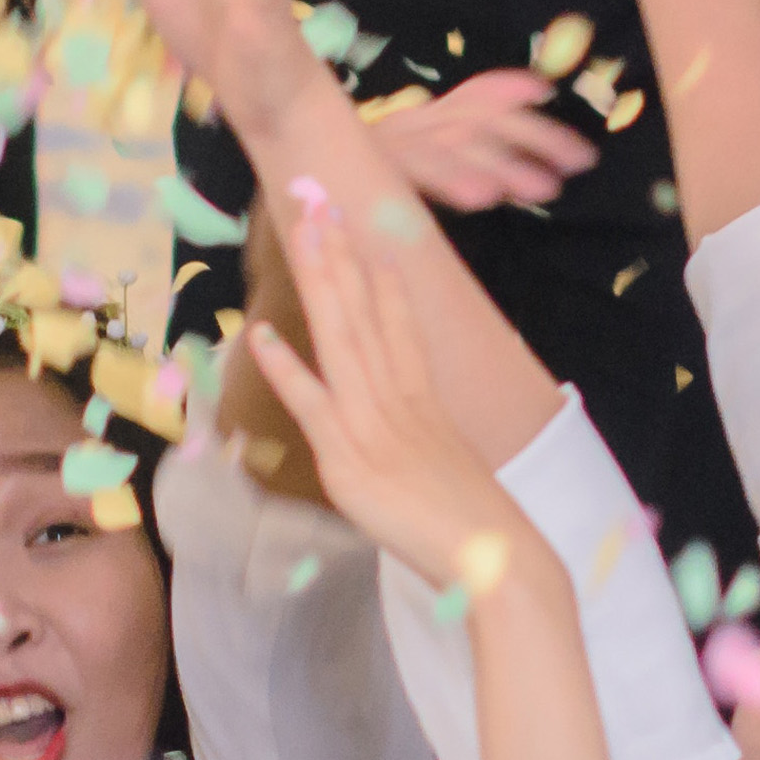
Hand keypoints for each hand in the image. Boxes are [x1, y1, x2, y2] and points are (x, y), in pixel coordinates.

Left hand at [240, 195, 542, 593]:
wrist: (496, 559)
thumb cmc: (475, 526)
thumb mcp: (447, 467)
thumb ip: (419, 440)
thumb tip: (404, 434)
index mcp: (424, 399)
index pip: (398, 322)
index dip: (380, 274)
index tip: (367, 230)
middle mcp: (398, 400)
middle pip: (366, 313)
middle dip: (342, 255)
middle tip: (322, 200)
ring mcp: (372, 426)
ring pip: (342, 339)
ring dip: (321, 282)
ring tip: (304, 233)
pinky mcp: (349, 460)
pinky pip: (313, 405)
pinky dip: (287, 366)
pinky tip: (262, 333)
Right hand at [360, 70, 593, 214]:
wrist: (292, 166)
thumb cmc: (357, 171)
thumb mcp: (412, 149)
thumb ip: (459, 137)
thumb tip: (522, 109)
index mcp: (424, 117)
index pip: (473, 96)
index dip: (510, 90)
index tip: (547, 95)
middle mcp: (413, 123)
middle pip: (481, 120)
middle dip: (537, 138)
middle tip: (582, 161)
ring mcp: (396, 144)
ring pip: (458, 146)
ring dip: (505, 166)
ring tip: (545, 190)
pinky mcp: (380, 168)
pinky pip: (421, 173)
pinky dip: (453, 182)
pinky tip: (484, 196)